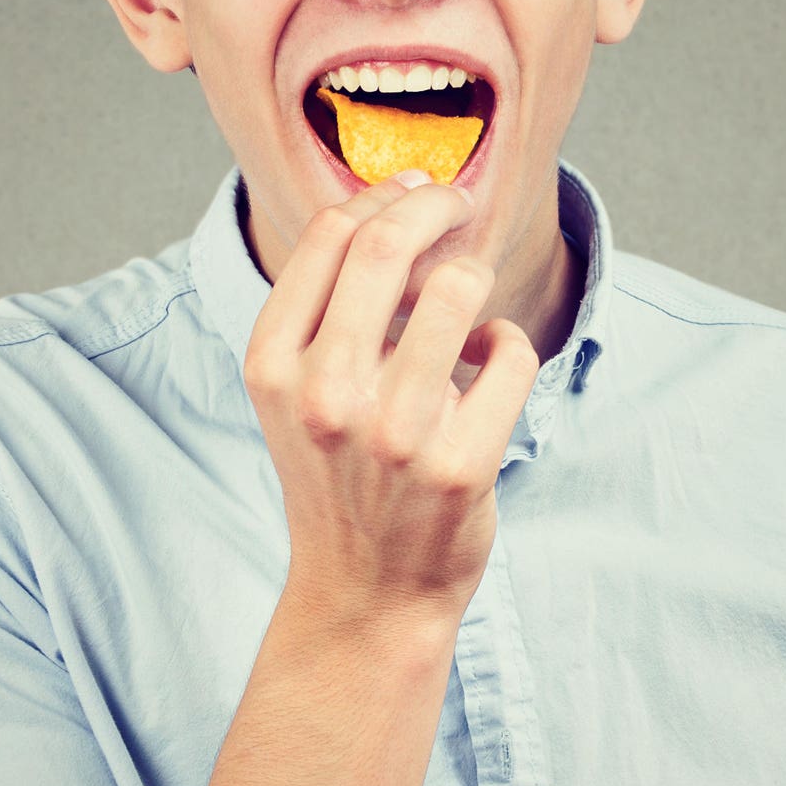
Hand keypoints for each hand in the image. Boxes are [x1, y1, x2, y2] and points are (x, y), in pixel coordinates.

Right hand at [240, 171, 540, 620]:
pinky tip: (490, 370)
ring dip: (476, 279)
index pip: (330, 236)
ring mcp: (395, 433)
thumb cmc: (340, 475)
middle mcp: (325, 395)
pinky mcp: (462, 464)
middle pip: (389, 245)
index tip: (416, 190)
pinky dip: (509, 347)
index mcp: (273, 366)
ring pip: (461, 289)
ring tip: (471, 309)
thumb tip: (396, 200)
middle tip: (461, 206)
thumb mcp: (296, 392)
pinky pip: (512, 352)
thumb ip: (327, 307)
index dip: (384, 194)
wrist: (366, 594)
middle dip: (438, 205)